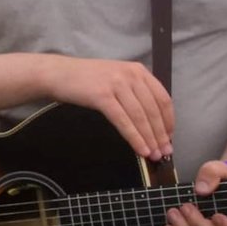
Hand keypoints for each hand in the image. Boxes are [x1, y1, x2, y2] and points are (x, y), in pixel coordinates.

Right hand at [46, 57, 173, 160]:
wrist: (57, 73)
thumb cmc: (85, 80)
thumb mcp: (116, 78)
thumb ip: (134, 92)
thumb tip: (151, 121)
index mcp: (137, 70)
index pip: (162, 98)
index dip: (168, 121)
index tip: (169, 137)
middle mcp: (130, 75)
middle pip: (153, 110)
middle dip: (160, 134)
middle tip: (164, 152)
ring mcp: (116, 84)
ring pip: (140, 117)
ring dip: (149, 139)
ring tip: (153, 155)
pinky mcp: (102, 96)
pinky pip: (123, 121)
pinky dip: (134, 137)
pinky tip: (139, 149)